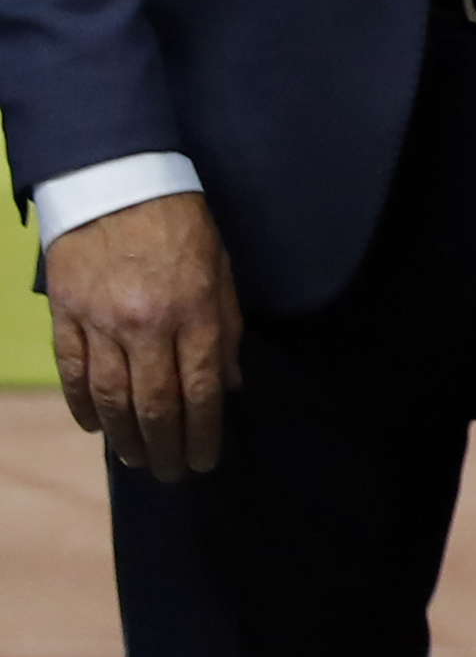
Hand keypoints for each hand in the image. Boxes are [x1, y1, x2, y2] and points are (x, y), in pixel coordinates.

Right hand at [45, 193, 245, 481]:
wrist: (118, 183)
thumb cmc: (181, 226)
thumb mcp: (222, 271)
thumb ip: (226, 331)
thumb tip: (229, 386)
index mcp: (194, 313)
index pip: (200, 391)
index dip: (203, 434)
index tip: (204, 461)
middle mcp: (147, 325)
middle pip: (154, 404)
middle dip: (164, 446)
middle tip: (170, 473)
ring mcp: (101, 322)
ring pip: (110, 396)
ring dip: (122, 436)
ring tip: (134, 459)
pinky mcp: (66, 315)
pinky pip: (73, 372)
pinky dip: (82, 405)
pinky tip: (93, 427)